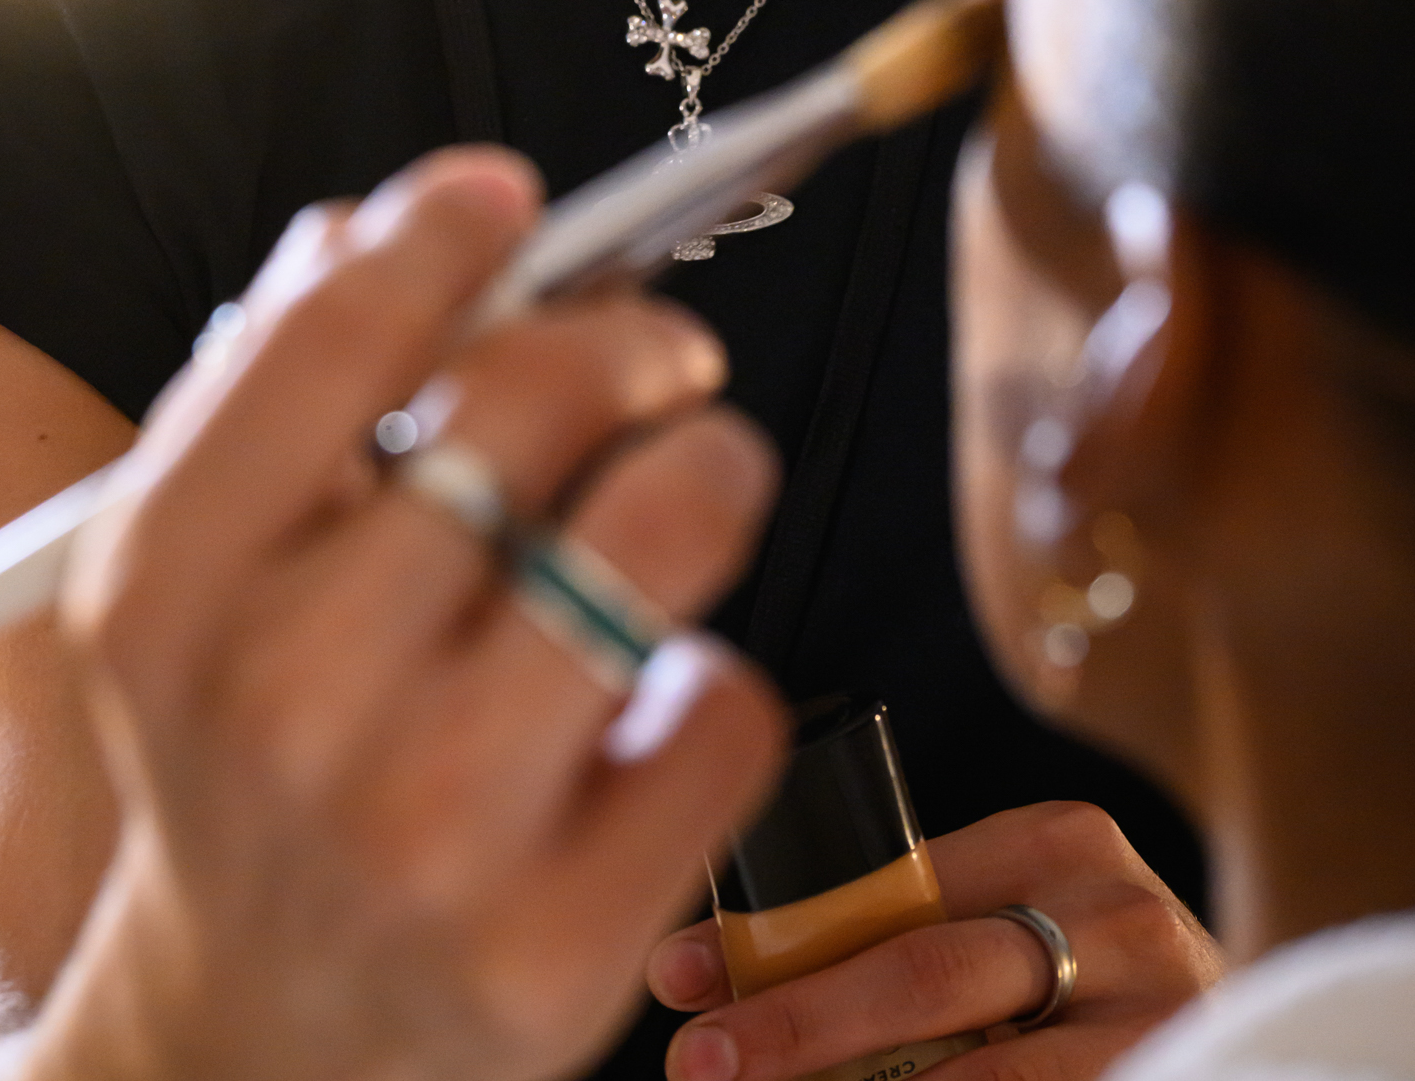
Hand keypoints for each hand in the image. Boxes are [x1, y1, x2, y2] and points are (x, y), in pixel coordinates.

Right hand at [30, 148, 786, 1080]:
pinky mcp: (562, 948)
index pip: (334, 335)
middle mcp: (288, 704)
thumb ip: (281, 378)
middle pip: (530, 402)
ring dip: (706, 464)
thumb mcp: (200, 567)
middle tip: (657, 350)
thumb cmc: (244, 744)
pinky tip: (642, 693)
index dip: (449, 229)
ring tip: (687, 473)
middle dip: (626, 336)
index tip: (509, 196)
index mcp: (170, 586)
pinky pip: (726, 704)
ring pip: (665, 529)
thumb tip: (401, 223)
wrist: (252, 1039)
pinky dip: (710, 667)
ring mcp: (429, 836)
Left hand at [648, 799, 1222, 1079]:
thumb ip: (899, 925)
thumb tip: (706, 969)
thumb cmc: (1072, 973)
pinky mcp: (1174, 1074)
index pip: (888, 891)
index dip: (774, 942)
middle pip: (926, 980)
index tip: (676, 982)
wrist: (1224, 1033)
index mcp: (1056, 842)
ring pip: (979, 1077)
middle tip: (701, 1066)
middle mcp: (1118, 919)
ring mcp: (1157, 1014)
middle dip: (796, 1028)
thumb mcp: (1001, 920)